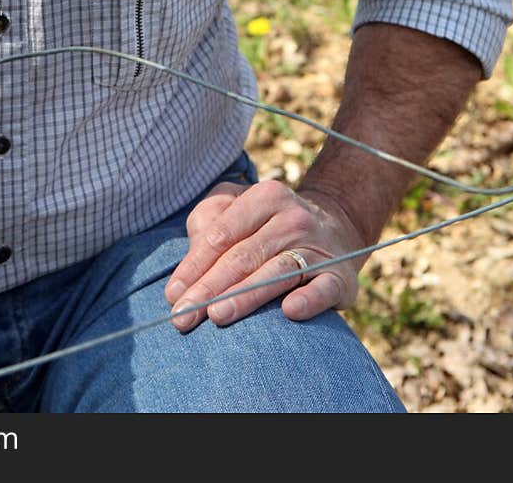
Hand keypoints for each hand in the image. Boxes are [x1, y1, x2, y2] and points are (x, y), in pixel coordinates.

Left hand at [163, 179, 364, 329]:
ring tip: (217, 315)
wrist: (337, 230)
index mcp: (265, 197)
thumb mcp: (238, 208)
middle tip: (183, 316)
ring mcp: (317, 247)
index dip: (194, 264)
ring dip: (245, 295)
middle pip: (243, 255)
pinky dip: (309, 300)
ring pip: (277, 272)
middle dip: (210, 287)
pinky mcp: (339, 277)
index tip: (173, 295)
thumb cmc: (269, 226)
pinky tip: (289, 312)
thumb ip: (209, 222)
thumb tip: (188, 262)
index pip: (221, 234)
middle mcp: (292, 218)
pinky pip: (323, 288)